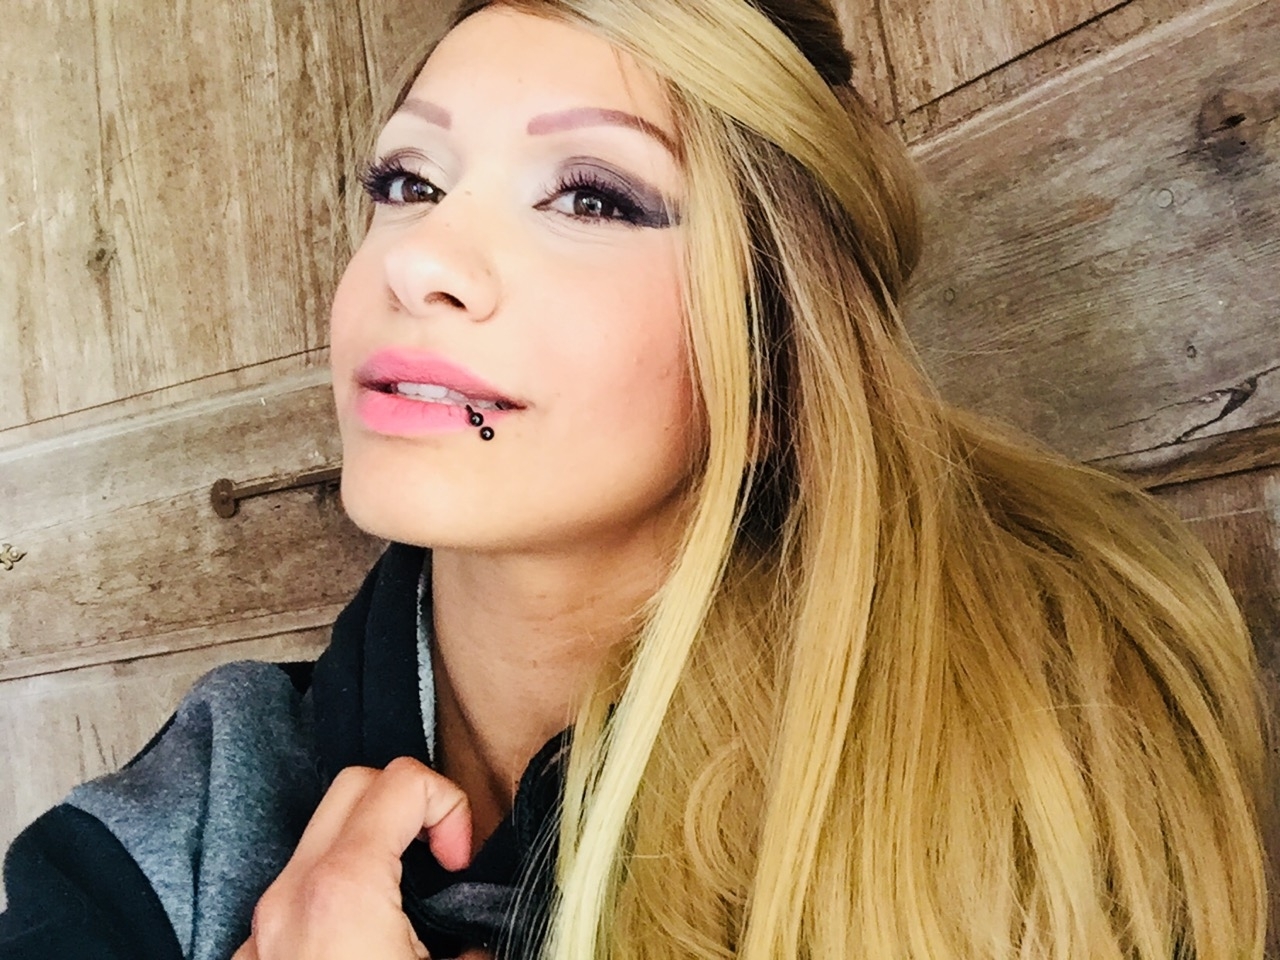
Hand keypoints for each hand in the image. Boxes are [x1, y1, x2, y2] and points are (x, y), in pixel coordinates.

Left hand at [231, 756, 472, 959]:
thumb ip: (478, 934)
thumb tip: (484, 932)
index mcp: (343, 890)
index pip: (401, 780)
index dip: (450, 806)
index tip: (460, 862)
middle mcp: (288, 897)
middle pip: (351, 787)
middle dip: (406, 807)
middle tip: (440, 863)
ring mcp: (260, 930)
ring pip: (317, 845)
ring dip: (370, 851)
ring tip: (406, 908)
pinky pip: (293, 899)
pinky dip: (335, 900)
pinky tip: (362, 945)